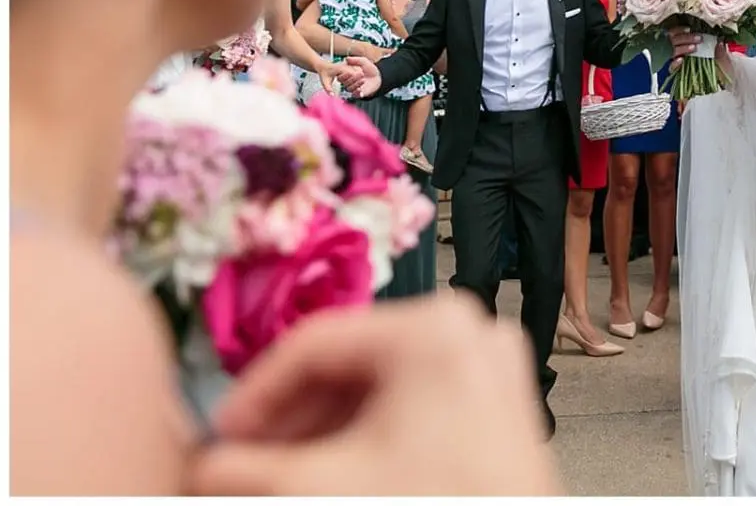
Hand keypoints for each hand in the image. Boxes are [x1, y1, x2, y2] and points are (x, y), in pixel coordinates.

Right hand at [185, 297, 559, 495]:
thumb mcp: (325, 485)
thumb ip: (249, 472)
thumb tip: (202, 470)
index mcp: (432, 326)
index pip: (313, 342)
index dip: (254, 394)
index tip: (222, 438)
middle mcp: (468, 329)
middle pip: (346, 364)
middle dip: (290, 421)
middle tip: (244, 463)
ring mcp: (488, 363)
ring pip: (377, 385)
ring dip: (323, 431)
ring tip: (283, 476)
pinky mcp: (496, 399)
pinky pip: (413, 401)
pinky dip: (366, 434)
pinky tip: (333, 473)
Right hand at [341, 55, 380, 98]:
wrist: (379, 76)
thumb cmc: (370, 68)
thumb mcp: (363, 61)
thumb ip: (355, 60)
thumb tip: (346, 58)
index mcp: (347, 74)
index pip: (340, 77)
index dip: (343, 75)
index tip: (350, 72)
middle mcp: (348, 82)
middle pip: (344, 83)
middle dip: (352, 78)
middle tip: (361, 74)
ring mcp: (352, 88)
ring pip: (349, 88)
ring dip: (355, 84)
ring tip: (363, 80)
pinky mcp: (358, 93)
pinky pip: (354, 94)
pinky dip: (356, 92)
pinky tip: (360, 89)